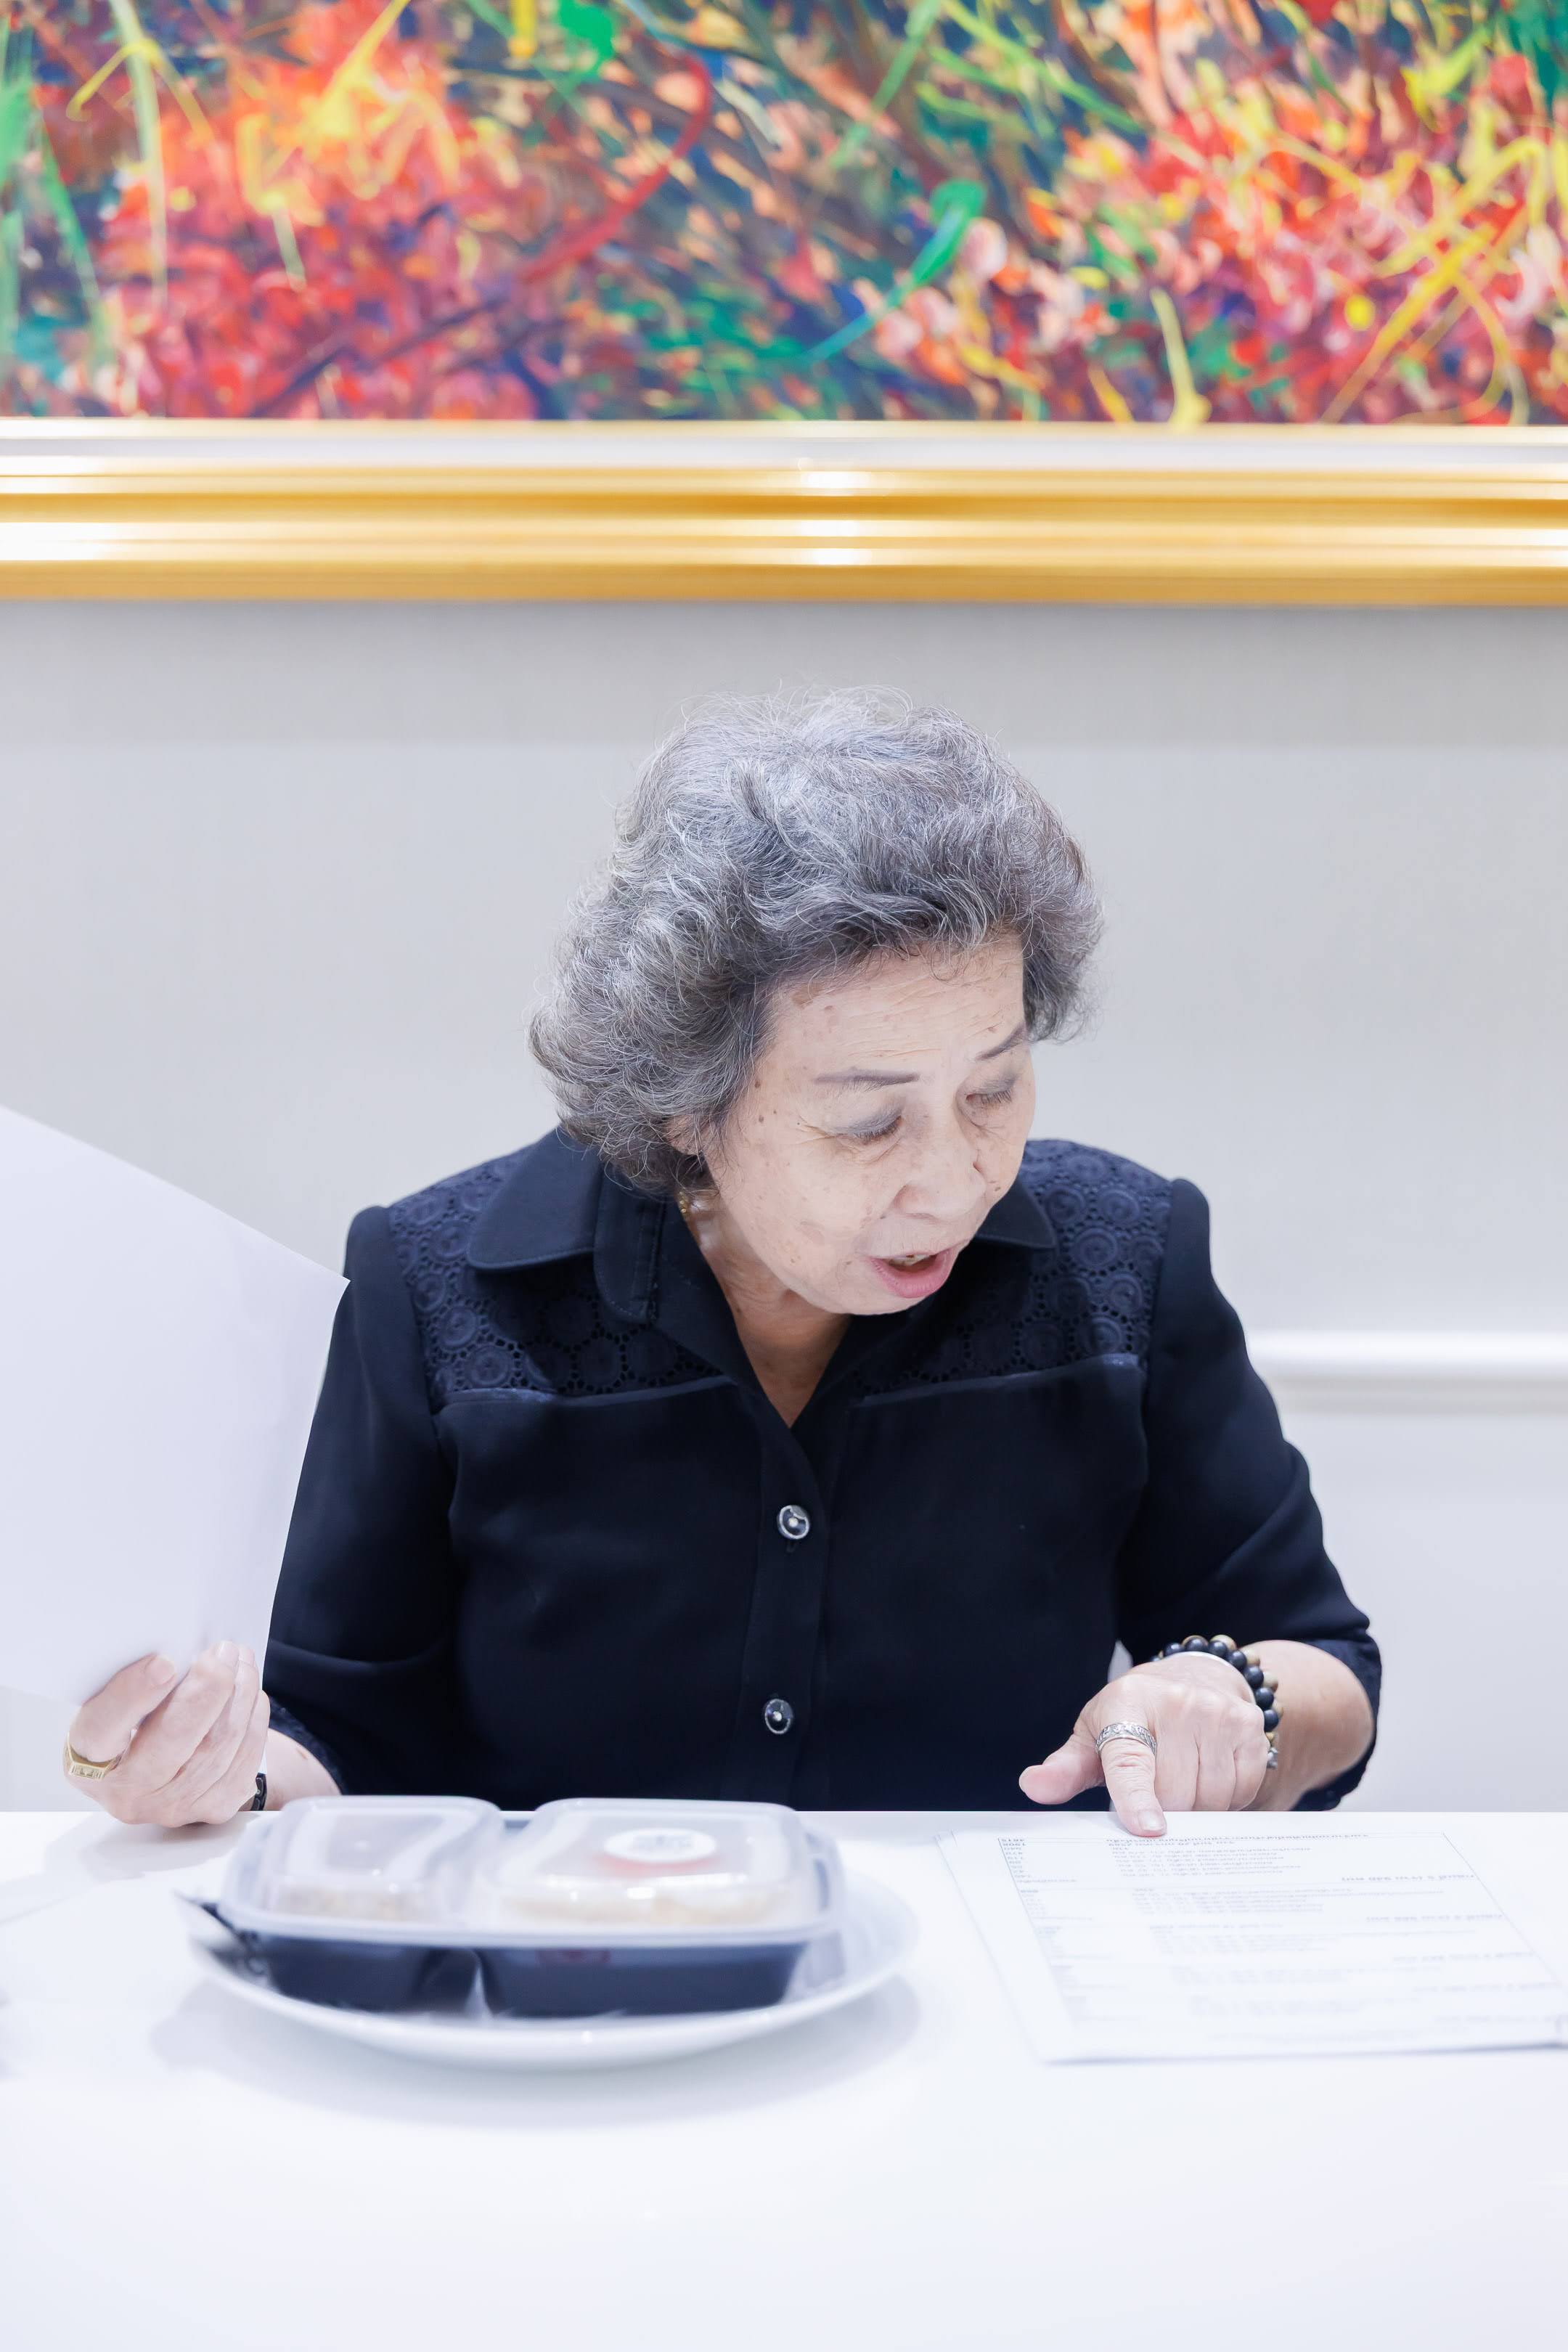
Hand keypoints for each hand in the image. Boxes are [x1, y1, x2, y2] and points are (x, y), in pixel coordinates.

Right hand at [64, 1644, 269, 1826]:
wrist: (163, 1773)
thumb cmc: (132, 1726)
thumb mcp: (112, 1706)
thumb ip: (131, 1685)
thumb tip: (173, 1653)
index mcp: (88, 1761)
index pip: (103, 1728)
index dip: (132, 1696)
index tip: (165, 1663)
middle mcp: (127, 1795)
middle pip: (174, 1740)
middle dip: (208, 1687)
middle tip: (223, 1650)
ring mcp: (172, 1808)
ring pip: (218, 1746)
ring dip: (239, 1695)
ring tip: (241, 1660)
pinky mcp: (213, 1809)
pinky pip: (244, 1759)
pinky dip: (252, 1718)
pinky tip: (251, 1693)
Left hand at [1018, 1651, 1269, 1836]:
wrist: (1193, 1677)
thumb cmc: (1134, 1717)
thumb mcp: (1095, 1734)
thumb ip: (1066, 1767)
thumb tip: (1032, 1786)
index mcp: (1126, 1705)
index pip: (1130, 1761)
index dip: (1137, 1798)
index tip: (1149, 1830)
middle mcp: (1176, 1704)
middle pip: (1174, 1795)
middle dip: (1164, 1809)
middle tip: (1156, 1791)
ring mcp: (1216, 1714)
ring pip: (1210, 1800)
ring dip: (1197, 1807)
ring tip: (1183, 1780)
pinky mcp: (1249, 1729)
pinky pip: (1241, 1791)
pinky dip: (1225, 1798)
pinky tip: (1210, 1774)